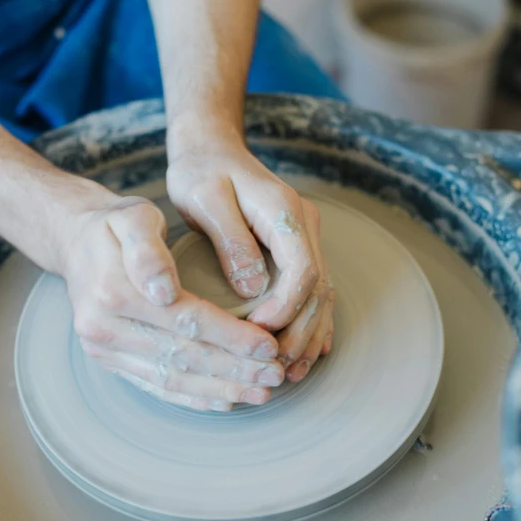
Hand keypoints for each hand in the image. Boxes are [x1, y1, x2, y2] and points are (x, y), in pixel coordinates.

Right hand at [61, 193, 283, 410]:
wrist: (74, 243)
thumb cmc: (116, 226)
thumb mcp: (132, 216)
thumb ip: (148, 250)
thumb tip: (163, 291)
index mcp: (114, 290)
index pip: (186, 320)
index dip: (231, 336)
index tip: (268, 345)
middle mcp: (104, 328)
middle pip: (183, 355)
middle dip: (234, 369)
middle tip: (275, 375)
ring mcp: (103, 350)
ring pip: (171, 378)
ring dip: (219, 390)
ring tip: (260, 394)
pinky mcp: (108, 362)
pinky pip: (155, 386)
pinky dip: (192, 397)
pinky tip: (224, 402)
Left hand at [167, 129, 333, 382]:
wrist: (211, 148)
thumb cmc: (201, 171)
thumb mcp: (205, 198)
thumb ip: (230, 240)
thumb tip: (252, 290)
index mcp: (284, 212)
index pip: (302, 270)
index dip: (286, 308)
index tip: (259, 333)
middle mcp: (302, 226)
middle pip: (317, 289)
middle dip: (300, 332)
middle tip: (278, 368)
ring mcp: (301, 238)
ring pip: (319, 294)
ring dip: (308, 334)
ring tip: (292, 371)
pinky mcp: (292, 248)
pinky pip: (310, 290)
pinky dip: (309, 322)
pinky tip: (304, 351)